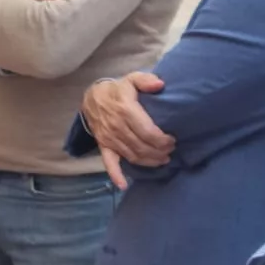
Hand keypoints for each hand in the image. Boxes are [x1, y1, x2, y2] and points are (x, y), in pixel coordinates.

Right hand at [80, 72, 173, 188]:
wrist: (91, 97)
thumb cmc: (117, 90)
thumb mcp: (131, 79)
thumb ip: (146, 80)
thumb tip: (160, 84)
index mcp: (125, 110)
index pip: (148, 131)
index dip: (162, 140)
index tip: (172, 140)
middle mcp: (117, 127)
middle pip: (142, 146)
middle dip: (159, 152)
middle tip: (170, 151)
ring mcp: (109, 138)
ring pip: (132, 155)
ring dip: (149, 161)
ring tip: (162, 160)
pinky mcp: (103, 146)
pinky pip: (109, 163)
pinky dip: (116, 175)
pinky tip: (123, 185)